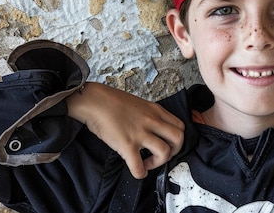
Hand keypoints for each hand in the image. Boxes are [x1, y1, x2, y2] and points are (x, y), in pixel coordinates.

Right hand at [67, 82, 183, 178]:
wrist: (94, 101)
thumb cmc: (112, 102)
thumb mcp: (139, 104)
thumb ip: (149, 115)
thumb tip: (152, 128)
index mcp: (155, 111)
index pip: (180, 126)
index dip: (177, 139)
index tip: (168, 144)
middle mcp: (152, 121)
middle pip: (179, 138)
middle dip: (175, 151)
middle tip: (163, 155)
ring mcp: (140, 133)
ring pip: (164, 152)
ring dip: (159, 163)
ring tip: (148, 163)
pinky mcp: (127, 144)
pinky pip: (139, 166)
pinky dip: (140, 173)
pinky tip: (138, 172)